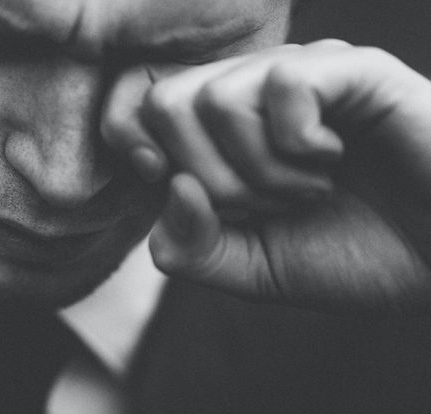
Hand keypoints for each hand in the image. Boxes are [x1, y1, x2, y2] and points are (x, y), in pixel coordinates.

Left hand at [102, 40, 430, 311]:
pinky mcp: (353, 71)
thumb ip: (191, 246)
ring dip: (257, 171)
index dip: (133, 148)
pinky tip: (332, 160)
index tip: (174, 189)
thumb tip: (169, 184)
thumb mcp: (251, 269)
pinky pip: (283, 84)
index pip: (136, 107)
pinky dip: (297, 145)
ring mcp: (302, 77)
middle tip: (265, 206)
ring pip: (215, 98)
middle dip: (207, 177)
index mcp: (222, 134)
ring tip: (309, 191)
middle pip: (165, 103)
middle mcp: (254, 95)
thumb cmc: (353, 255)